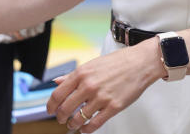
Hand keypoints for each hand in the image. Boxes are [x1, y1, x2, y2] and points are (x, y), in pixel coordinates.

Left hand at [46, 40, 164, 132]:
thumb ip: (72, 75)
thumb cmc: (116, 63)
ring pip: (79, 118)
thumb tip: (57, 82)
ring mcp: (101, 97)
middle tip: (61, 120)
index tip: (50, 110)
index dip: (51, 106)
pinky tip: (85, 128)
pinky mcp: (113, 107)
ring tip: (73, 125)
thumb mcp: (91, 65)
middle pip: (65, 108)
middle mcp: (89, 85)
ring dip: (73, 125)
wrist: (139, 63)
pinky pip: (95, 124)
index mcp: (81, 73)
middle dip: (61, 117)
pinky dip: (87, 129)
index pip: (58, 94)